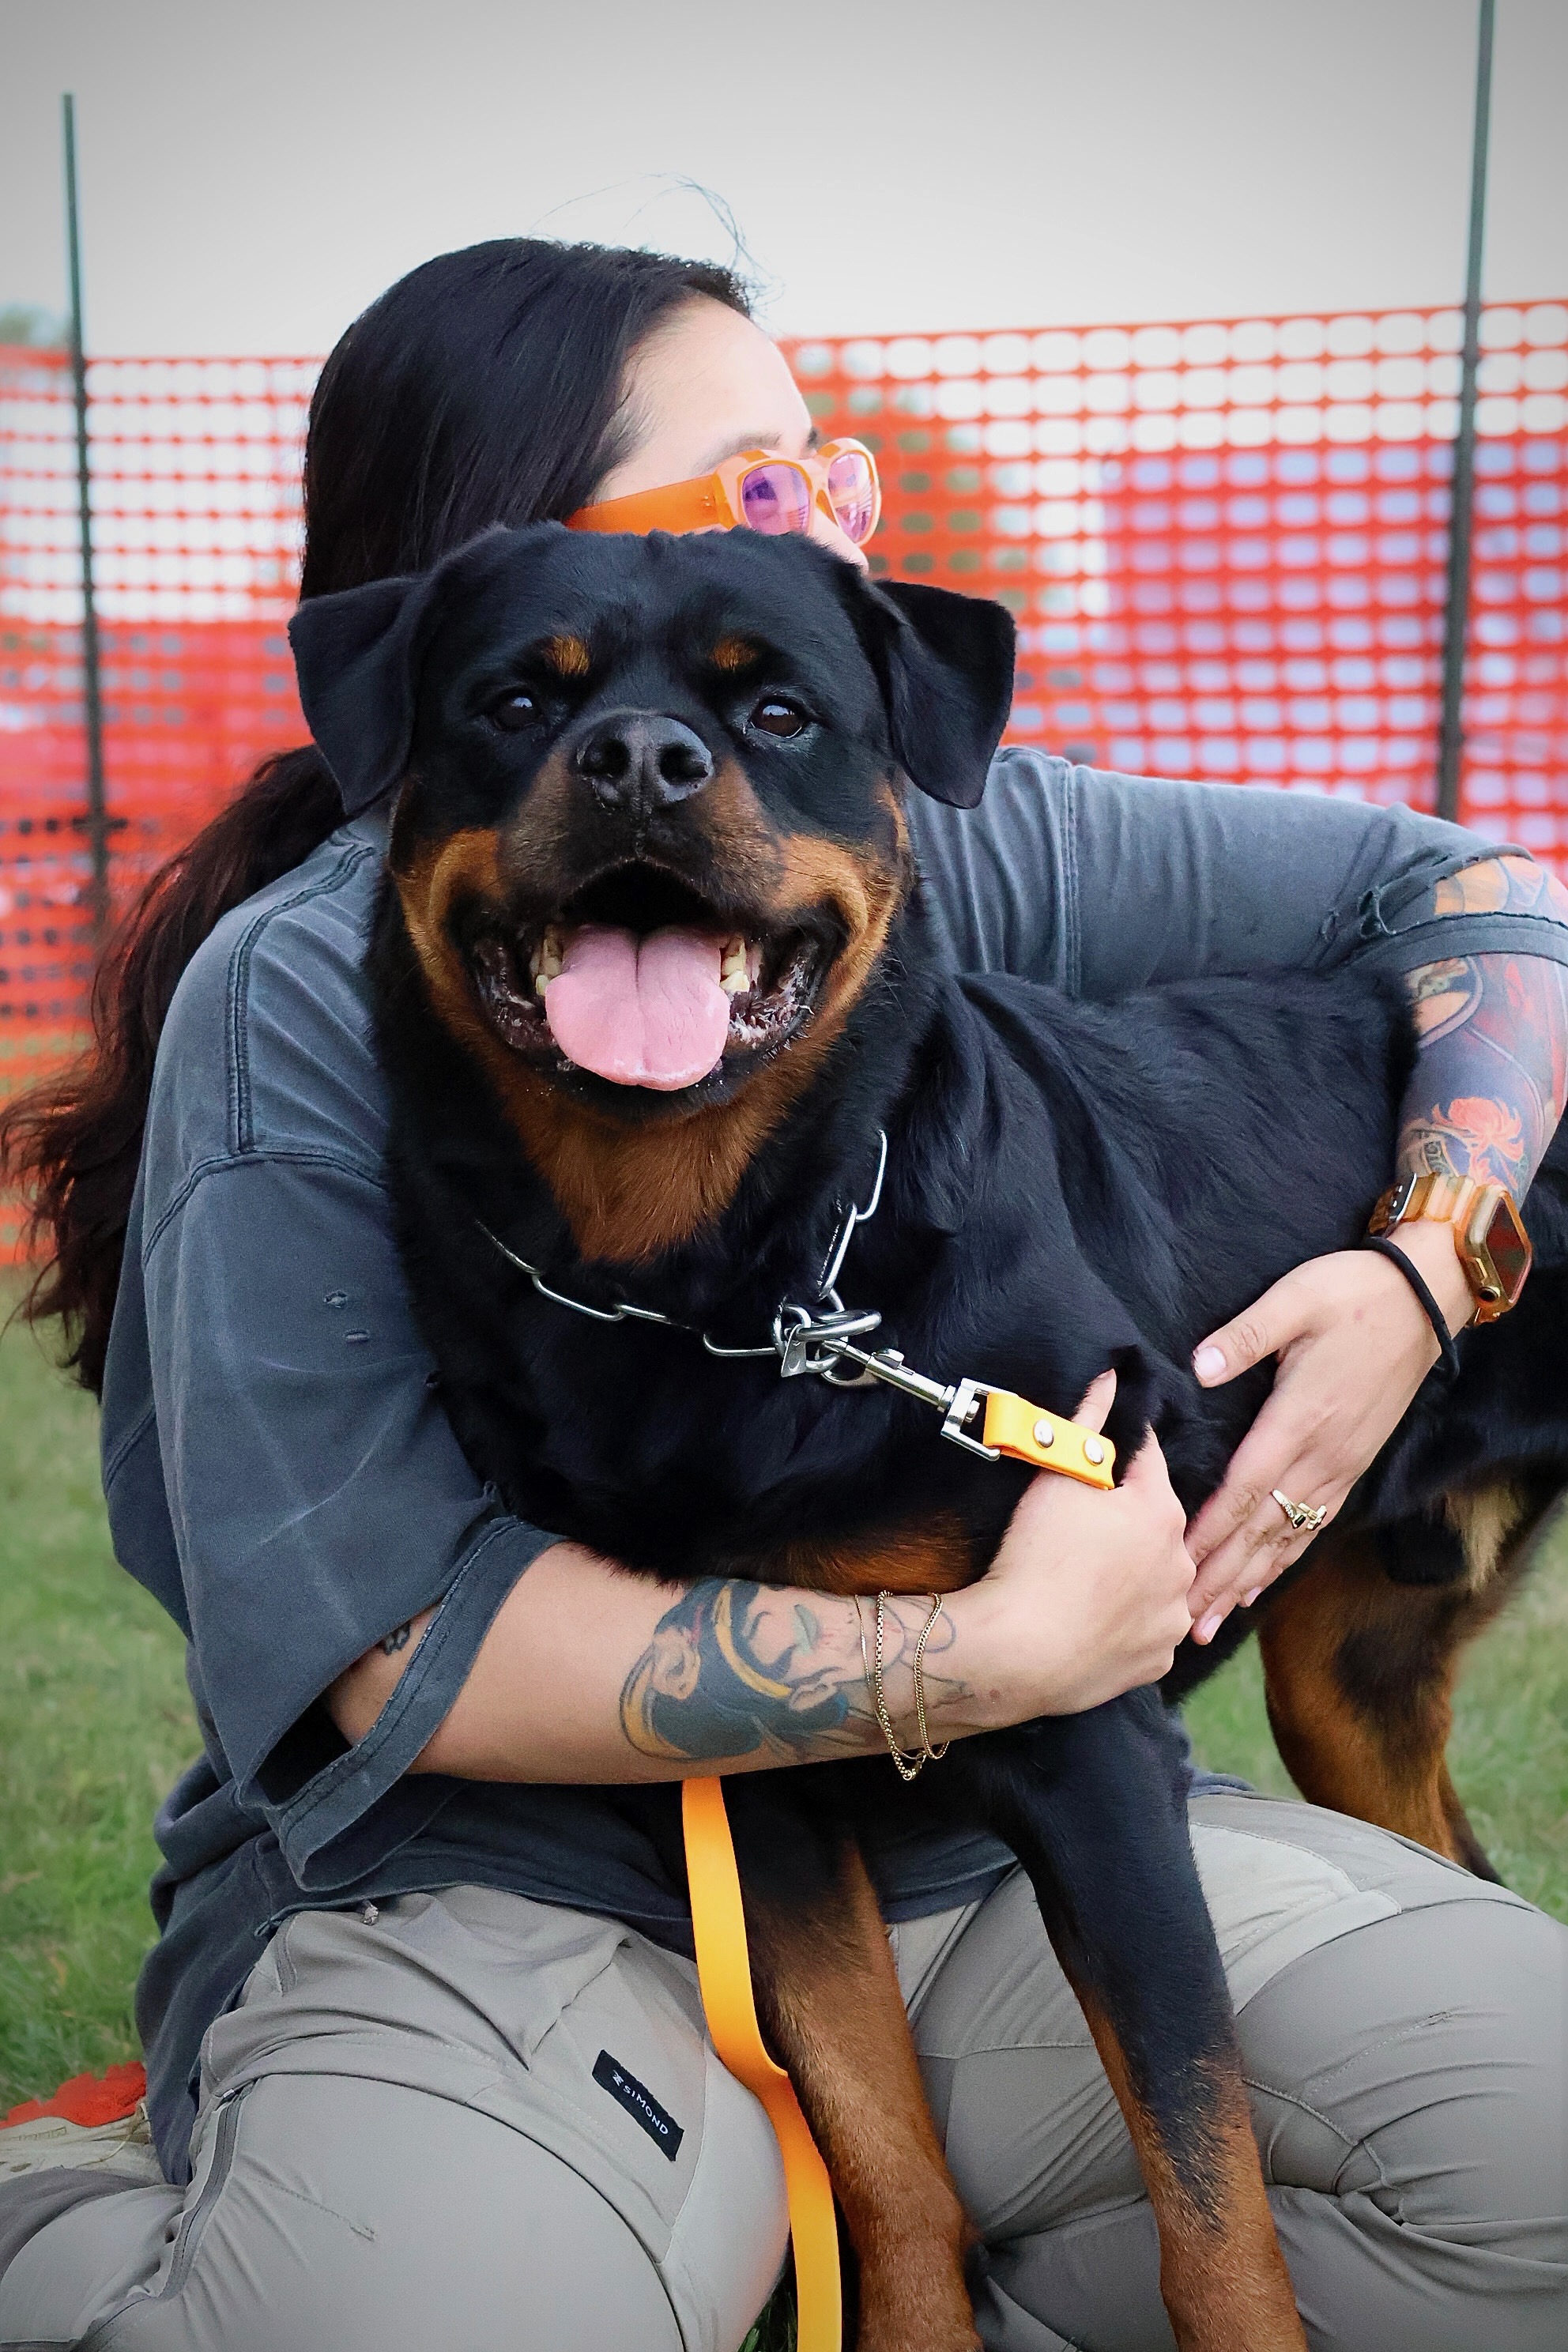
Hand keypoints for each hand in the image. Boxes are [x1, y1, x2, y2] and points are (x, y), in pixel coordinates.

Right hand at [961, 1372, 1195, 1718]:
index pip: (1147, 1459)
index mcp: (1161, 1511)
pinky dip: (1126, 1623)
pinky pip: (1146, 1630)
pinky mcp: (1157, 1660)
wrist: (1019, 1652)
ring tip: (1085, 1577)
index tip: (1093, 1456)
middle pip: (1155, 1524)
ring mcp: (1172, 1617)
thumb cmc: (1036, 1557)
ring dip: (1133, 1573)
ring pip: (1157, 1581)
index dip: (1117, 1453)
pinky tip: (1092, 1619)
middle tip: (1078, 1527)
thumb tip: (1109, 1376)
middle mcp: (1181, 1563)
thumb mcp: (1054, 1478)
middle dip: (1125, 1519)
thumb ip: (1087, 1421)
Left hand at [1183, 1225, 1471, 1639]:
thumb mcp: (1295, 1299)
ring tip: (1212, 1622)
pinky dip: (1283, 1561)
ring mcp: (1341, 1465)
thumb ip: (1245, 1335)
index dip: (1209, 1531)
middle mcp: (1322, 1454)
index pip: (1245, 1488)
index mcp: (1299, 1418)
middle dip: (1219, 1577)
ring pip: (1287, 1538)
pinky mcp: (1353, 1465)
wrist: (1424, 1300)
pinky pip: (1314, 1526)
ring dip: (1247, 1582)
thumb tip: (1199, 1366)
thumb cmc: (1353, 1293)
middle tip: (1183, 1622)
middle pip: (1261, 1529)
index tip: (1175, 1566)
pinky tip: (1261, 1584)